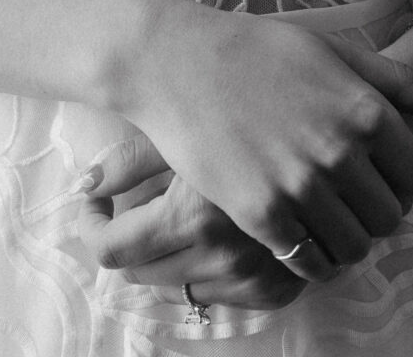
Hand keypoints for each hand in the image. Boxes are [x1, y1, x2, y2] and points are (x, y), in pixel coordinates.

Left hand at [78, 135, 305, 309]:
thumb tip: (83, 184)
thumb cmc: (246, 117)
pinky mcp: (275, 290)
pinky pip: (216, 295)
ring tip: (174, 213)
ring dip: (165, 256)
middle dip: (125, 241)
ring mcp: (251, 279)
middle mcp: (221, 255)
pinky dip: (203, 269)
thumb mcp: (185, 126)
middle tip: (129, 207)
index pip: (112, 249)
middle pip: (139, 273)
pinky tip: (211, 232)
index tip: (93, 207)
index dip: (91, 227)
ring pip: (175, 287)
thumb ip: (129, 161)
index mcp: (192, 214)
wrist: (328, 135)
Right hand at [116, 3, 412, 284]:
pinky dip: (314, 260)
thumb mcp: (332, 50)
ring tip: (324, 218)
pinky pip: (312, 263)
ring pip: (355, 246)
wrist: (178, 63)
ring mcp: (302, 186)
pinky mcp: (263, 214)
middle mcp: (341, 150)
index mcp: (366, 108)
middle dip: (374, 212)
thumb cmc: (256, 48)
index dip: (400, 181)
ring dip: (346, 240)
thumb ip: (398, 82)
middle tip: (347, 200)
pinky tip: (299, 235)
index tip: (375, 176)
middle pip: (389, 217)